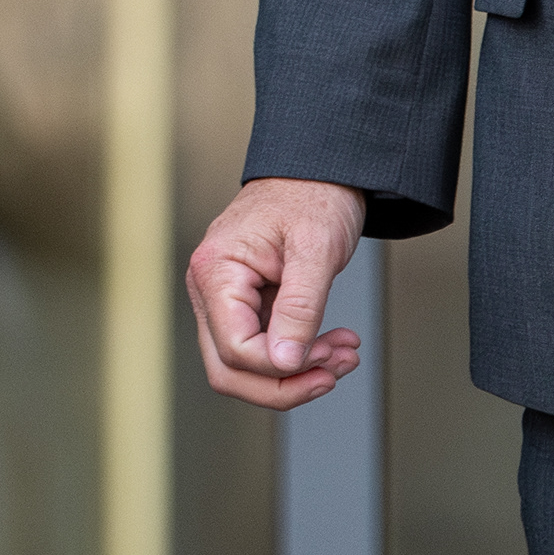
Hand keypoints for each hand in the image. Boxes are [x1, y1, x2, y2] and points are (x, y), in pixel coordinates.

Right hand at [187, 176, 367, 408]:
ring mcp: (224, 299)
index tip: (328, 355)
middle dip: (286, 383)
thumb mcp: (315, 252)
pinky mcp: (245, 305)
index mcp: (215, 272)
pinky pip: (262, 348)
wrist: (318, 171)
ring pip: (245, 367)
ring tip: (344, 354)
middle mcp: (209, 289)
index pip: (236, 350)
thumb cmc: (313, 198)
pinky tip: (334, 344)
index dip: (282, 368)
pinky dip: (300, 355)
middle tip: (336, 370)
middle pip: (230, 370)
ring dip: (297, 373)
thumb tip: (285, 364)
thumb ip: (298, 310)